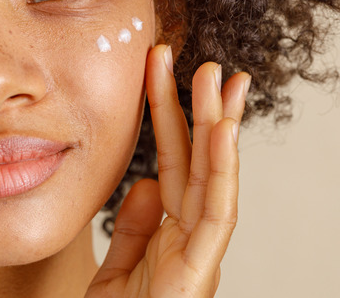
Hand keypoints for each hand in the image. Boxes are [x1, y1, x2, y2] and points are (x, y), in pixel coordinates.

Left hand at [86, 45, 249, 296]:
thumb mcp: (116, 272)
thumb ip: (133, 230)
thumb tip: (147, 183)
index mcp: (172, 236)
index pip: (175, 165)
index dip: (171, 118)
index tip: (165, 72)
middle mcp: (192, 241)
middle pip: (199, 165)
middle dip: (203, 112)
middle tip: (206, 63)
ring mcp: (199, 257)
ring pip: (215, 181)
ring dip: (220, 128)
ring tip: (222, 81)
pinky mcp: (197, 275)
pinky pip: (214, 217)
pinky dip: (222, 172)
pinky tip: (222, 133)